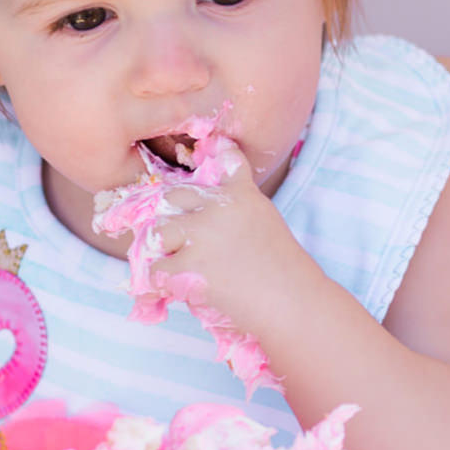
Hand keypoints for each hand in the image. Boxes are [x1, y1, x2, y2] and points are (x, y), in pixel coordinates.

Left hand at [145, 143, 308, 329]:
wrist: (292, 303)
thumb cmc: (284, 271)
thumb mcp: (266, 224)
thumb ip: (240, 206)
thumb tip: (209, 205)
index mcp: (243, 194)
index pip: (226, 159)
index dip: (216, 152)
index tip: (213, 146)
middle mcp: (219, 207)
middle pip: (173, 196)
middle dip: (171, 218)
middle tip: (180, 241)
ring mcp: (202, 234)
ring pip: (159, 233)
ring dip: (164, 251)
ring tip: (178, 267)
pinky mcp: (189, 265)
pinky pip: (157, 270)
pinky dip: (162, 284)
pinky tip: (174, 291)